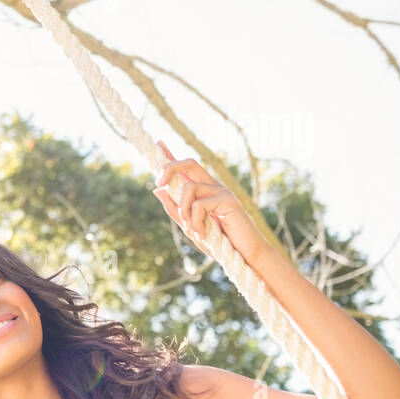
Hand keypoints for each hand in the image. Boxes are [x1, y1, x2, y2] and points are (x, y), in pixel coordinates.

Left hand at [151, 140, 266, 264]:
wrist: (242, 255)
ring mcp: (221, 190)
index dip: (171, 156)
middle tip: (158, 182)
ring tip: (192, 228)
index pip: (185, 169)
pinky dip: (195, 221)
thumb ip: (174, 209)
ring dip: (183, 210)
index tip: (158, 143)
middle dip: (169, 167)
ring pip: (189, 187)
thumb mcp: (189, 225)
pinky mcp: (227, 199)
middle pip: (188, 164)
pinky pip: (199, 204)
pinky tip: (201, 233)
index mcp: (202, 190)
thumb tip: (157, 189)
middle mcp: (212, 186)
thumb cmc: (218, 241)